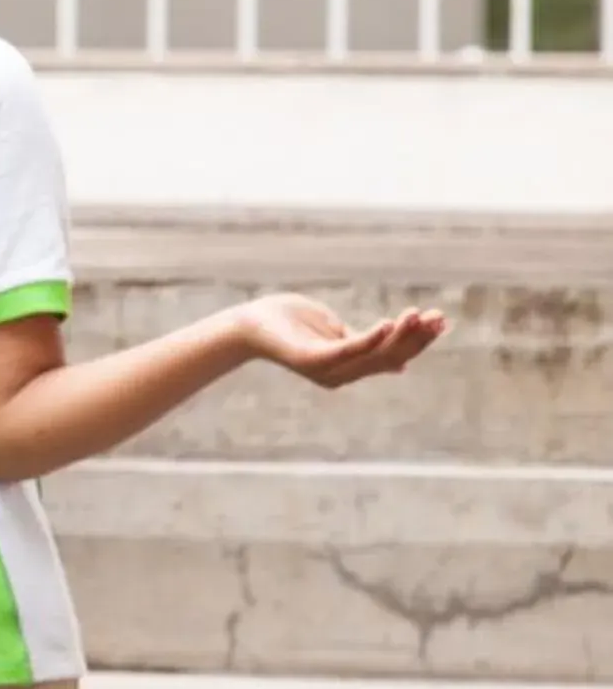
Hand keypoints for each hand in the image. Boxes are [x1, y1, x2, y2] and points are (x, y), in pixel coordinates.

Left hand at [234, 294, 448, 389]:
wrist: (248, 325)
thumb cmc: (290, 324)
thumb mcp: (336, 334)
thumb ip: (366, 346)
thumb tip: (401, 365)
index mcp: (351, 367)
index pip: (395, 357)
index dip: (420, 341)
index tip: (441, 321)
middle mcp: (343, 374)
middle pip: (391, 357)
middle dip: (418, 337)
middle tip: (440, 317)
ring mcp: (328, 369)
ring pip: (374, 354)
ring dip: (400, 333)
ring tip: (418, 314)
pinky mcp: (313, 359)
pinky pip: (349, 350)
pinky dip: (371, 338)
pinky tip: (389, 324)